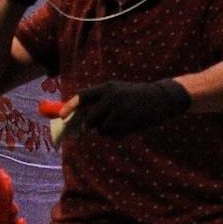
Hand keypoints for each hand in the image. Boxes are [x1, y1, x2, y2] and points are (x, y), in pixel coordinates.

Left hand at [65, 79, 190, 137]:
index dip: (70, 106)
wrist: (161, 98)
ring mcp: (121, 110)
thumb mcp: (118, 91)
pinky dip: (116, 135)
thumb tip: (81, 120)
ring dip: (106, 131)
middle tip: (91, 128)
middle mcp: (112, 98)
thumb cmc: (136, 96)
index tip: (61, 117)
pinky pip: (114, 134)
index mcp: (108, 88)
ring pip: (102, 129)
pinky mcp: (130, 122)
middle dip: (90, 126)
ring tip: (118, 125)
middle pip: (90, 118)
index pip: (83, 96)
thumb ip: (101, 102)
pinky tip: (126, 128)